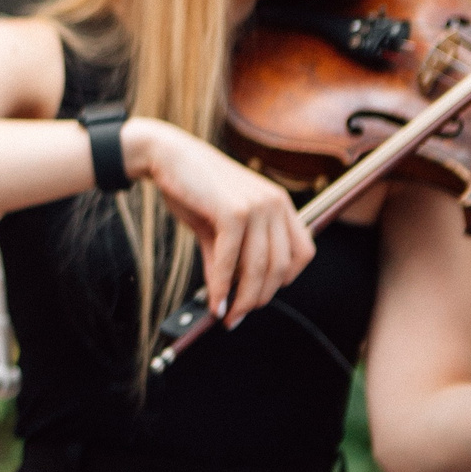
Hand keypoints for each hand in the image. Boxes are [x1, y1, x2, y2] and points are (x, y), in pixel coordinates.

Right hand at [126, 118, 313, 326]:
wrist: (168, 156)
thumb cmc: (192, 188)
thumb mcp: (215, 226)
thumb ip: (225, 258)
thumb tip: (224, 295)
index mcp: (279, 204)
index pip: (302, 251)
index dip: (286, 279)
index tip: (261, 294)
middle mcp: (276, 204)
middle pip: (281, 266)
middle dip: (260, 297)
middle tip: (238, 315)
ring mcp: (258, 207)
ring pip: (259, 267)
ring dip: (242, 298)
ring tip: (226, 313)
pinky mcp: (233, 212)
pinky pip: (231, 260)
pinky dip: (222, 285)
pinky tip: (214, 299)